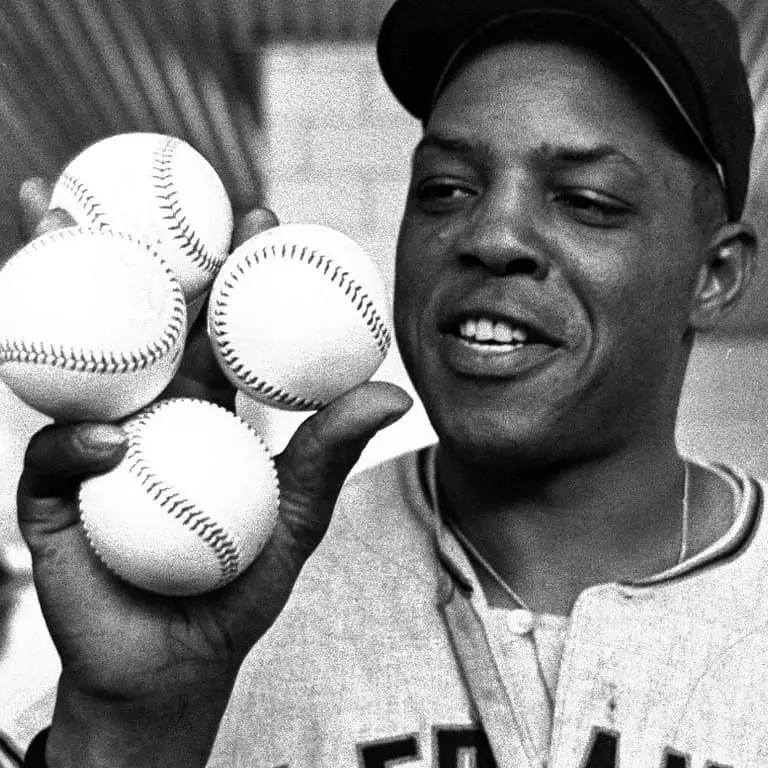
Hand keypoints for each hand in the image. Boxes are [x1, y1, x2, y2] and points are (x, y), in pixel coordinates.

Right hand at [16, 179, 412, 766]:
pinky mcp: (55, 496)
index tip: (257, 216)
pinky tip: (115, 442)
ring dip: (60, 295)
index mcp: (203, 408)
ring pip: (76, 362)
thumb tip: (392, 391)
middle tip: (131, 190)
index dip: (231, 268)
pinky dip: (82, 446)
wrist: (178, 663)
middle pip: (136, 321)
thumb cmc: (241, 586)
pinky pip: (60, 457)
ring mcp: (97, 446)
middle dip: (130, 252)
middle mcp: (147, 413)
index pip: (212, 325)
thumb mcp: (296, 516)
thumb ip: (331, 455)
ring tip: (58, 230)